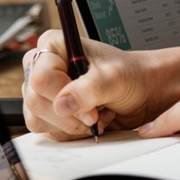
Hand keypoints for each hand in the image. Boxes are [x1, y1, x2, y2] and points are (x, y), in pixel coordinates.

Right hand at [22, 30, 179, 139]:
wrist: (143, 92)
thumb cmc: (131, 76)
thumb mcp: (114, 78)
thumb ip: (89, 89)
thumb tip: (63, 104)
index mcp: (53, 46)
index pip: (41, 77)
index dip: (63, 96)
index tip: (91, 107)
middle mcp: (44, 67)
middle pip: (35, 101)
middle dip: (69, 115)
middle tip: (96, 115)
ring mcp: (45, 92)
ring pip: (38, 119)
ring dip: (71, 125)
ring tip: (96, 115)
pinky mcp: (50, 113)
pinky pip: (48, 131)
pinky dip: (71, 132)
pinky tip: (90, 122)